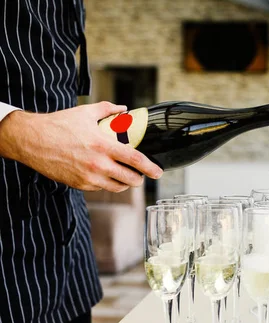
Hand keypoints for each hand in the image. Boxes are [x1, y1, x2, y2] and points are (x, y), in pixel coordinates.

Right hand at [0, 101, 162, 191]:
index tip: (158, 172)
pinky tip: (106, 175)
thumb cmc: (58, 125)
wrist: (31, 140)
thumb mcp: (85, 112)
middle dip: (140, 178)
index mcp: (103, 146)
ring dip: (125, 183)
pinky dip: (108, 184)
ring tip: (126, 176)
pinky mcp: (79, 185)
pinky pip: (101, 188)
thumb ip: (108, 110)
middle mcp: (98, 164)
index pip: (135, 160)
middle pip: (130, 179)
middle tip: (141, 174)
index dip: (150, 168)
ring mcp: (89, 177)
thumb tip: (124, 109)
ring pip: (117, 187)